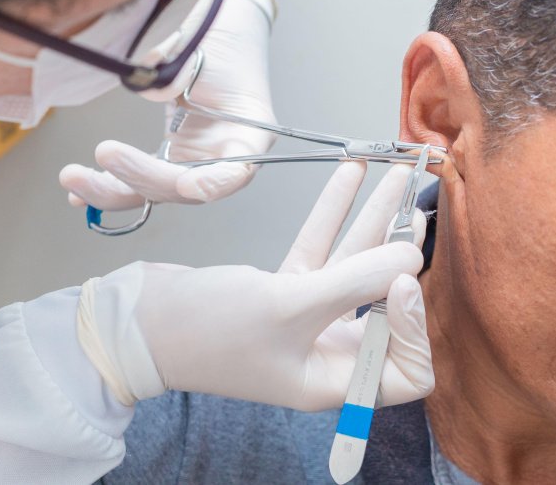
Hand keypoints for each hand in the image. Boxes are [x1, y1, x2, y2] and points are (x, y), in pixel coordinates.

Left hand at [59, 0, 275, 209]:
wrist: (222, 38)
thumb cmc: (226, 46)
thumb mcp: (210, 57)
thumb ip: (179, 78)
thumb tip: (152, 89)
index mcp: (249, 137)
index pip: (238, 172)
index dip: (214, 184)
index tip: (186, 183)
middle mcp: (224, 160)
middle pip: (185, 188)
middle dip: (141, 178)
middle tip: (105, 152)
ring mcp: (194, 163)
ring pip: (155, 193)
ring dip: (112, 191)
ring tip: (73, 178)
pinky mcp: (169, 160)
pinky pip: (140, 182)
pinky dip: (110, 186)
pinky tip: (77, 194)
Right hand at [77, 162, 433, 410]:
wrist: (138, 324)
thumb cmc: (206, 333)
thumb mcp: (288, 306)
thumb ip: (354, 281)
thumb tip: (412, 258)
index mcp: (334, 379)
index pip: (407, 367)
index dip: (414, 326)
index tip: (402, 279)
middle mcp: (327, 352)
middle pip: (385, 304)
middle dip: (402, 253)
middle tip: (417, 205)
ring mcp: (306, 319)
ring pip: (354, 268)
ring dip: (373, 222)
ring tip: (396, 176)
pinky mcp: (283, 290)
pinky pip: (320, 251)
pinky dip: (332, 216)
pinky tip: (349, 176)